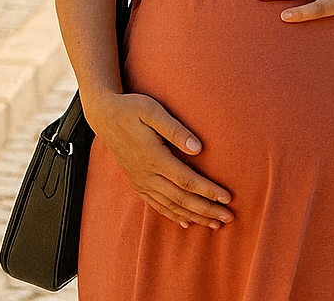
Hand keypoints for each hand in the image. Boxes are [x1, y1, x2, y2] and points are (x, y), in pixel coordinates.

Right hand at [82, 91, 232, 228]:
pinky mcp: (137, 183)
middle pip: (181, 199)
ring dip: (194, 216)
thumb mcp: (152, 111)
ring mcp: (141, 181)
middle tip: (228, 218)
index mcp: (154, 157)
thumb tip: (198, 148)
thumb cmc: (132, 109)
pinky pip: (156, 205)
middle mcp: (147, 174)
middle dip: (206, 210)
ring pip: (170, 205)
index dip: (208, 191)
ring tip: (214, 224)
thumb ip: (175, 130)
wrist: (104, 116)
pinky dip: (172, 215)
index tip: (227, 198)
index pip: (186, 180)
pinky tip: (186, 223)